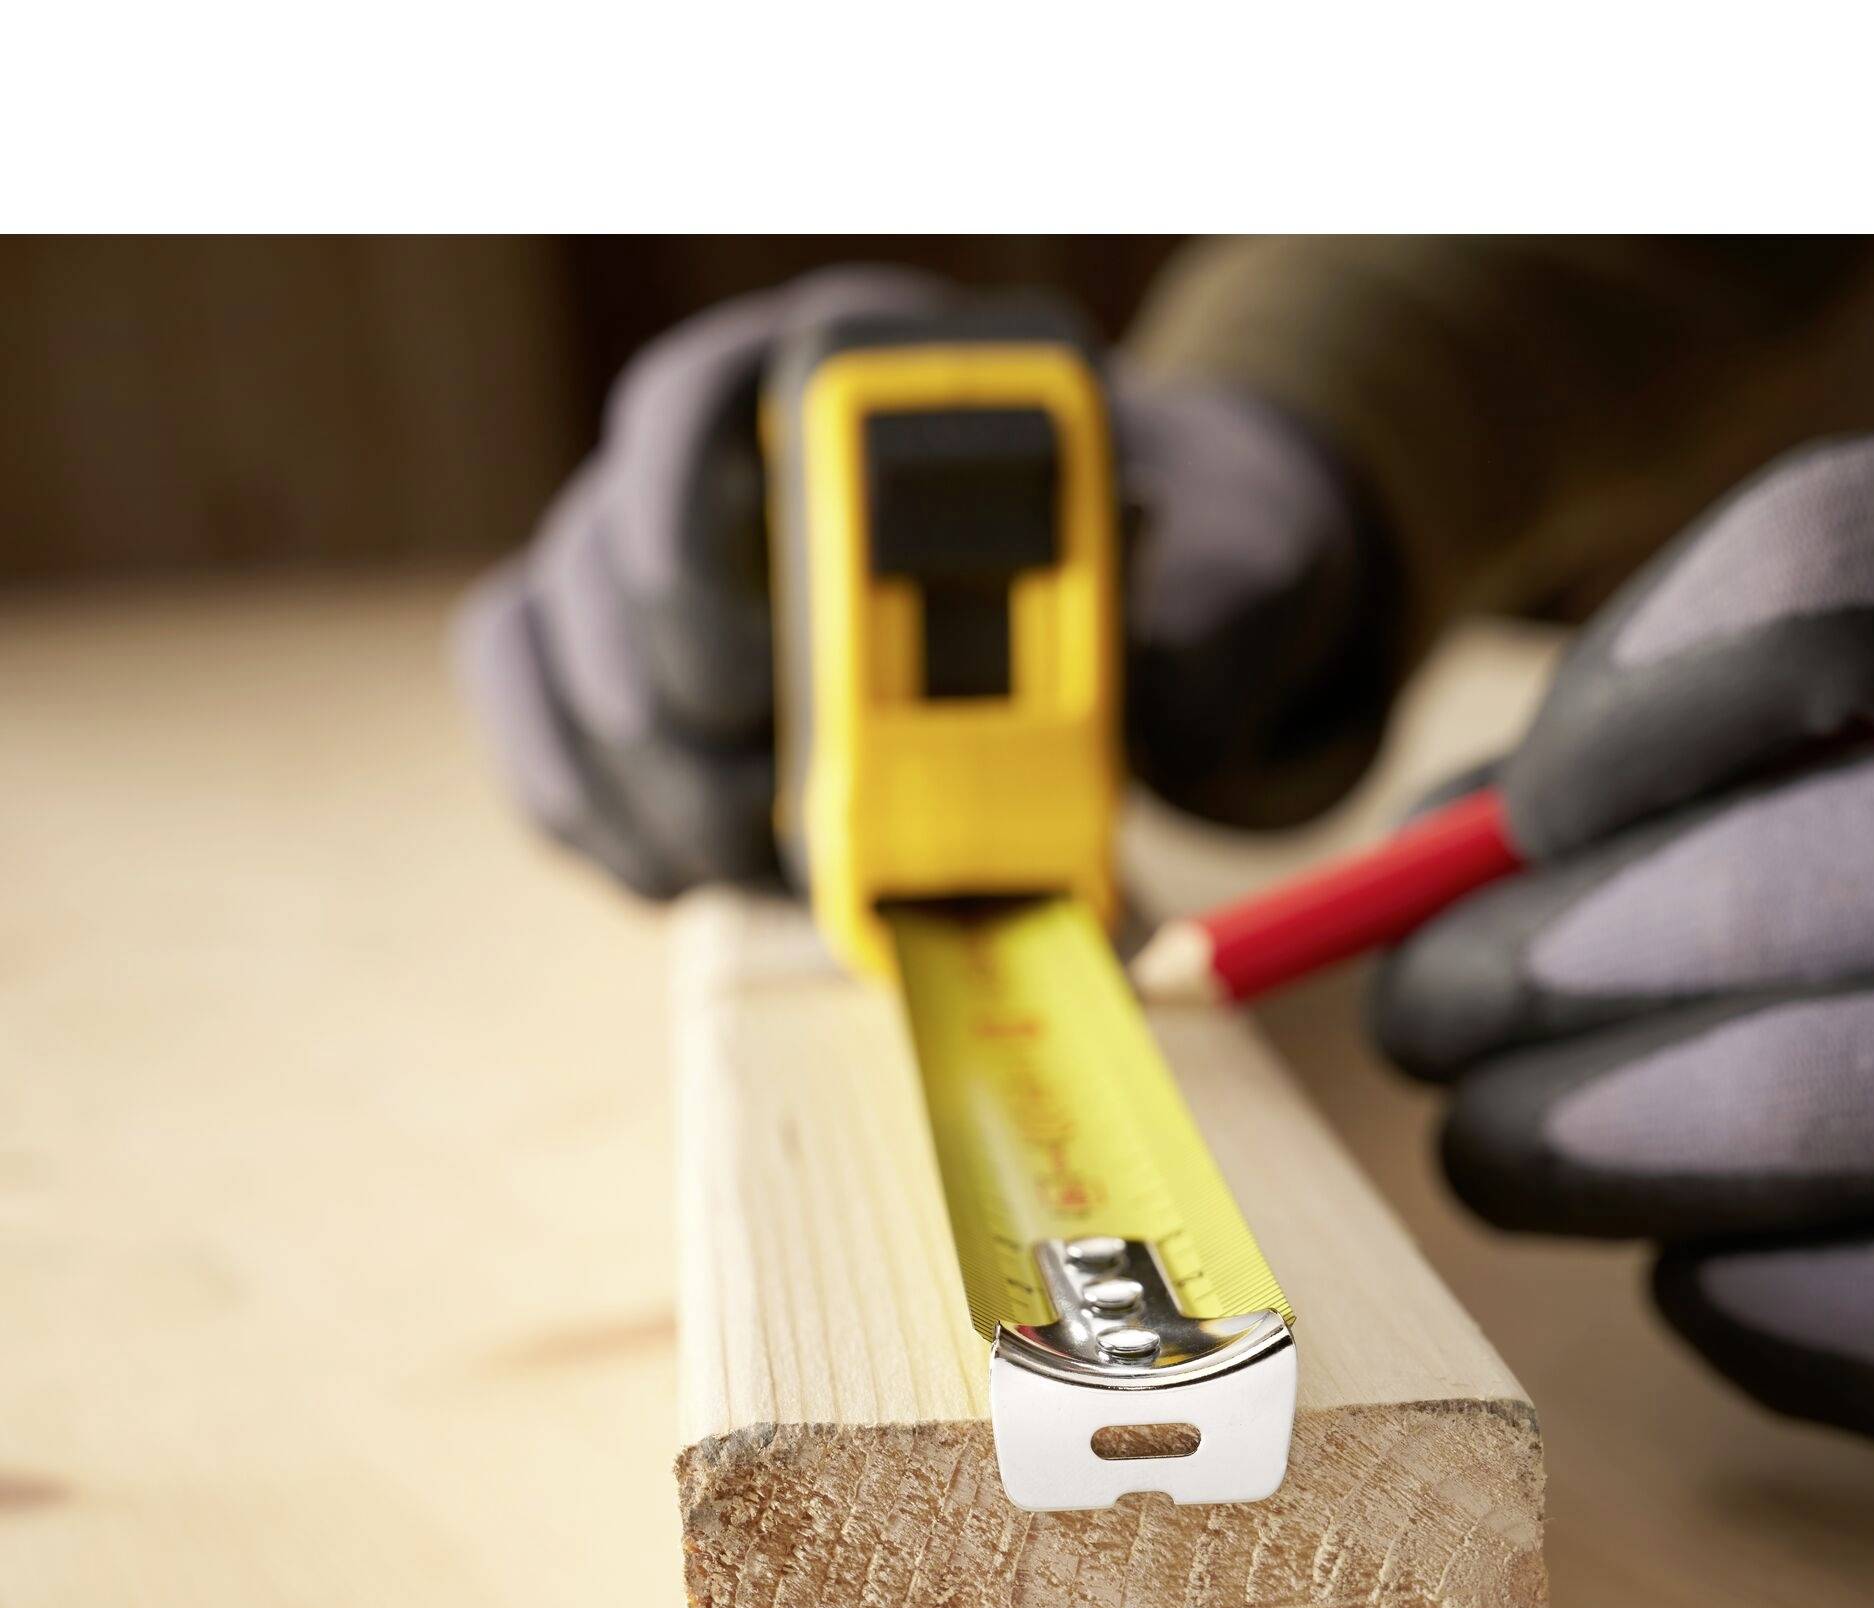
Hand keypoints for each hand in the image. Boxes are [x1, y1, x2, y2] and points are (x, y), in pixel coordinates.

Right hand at [457, 269, 1377, 896]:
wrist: (1142, 605)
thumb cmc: (1175, 563)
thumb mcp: (1235, 567)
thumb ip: (1207, 611)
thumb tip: (1145, 685)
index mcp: (854, 378)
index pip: (690, 404)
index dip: (686, 537)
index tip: (763, 679)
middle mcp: (727, 459)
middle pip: (601, 560)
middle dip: (673, 715)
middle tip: (775, 811)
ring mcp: (661, 567)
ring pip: (556, 659)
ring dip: (644, 790)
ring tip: (762, 863)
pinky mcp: (636, 674)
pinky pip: (549, 740)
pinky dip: (607, 827)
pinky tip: (698, 874)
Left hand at [1372, 425, 1873, 1451]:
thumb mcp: (1861, 736)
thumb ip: (1669, 739)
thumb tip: (1421, 854)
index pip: (1831, 566)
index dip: (1629, 693)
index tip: (1519, 810)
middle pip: (1767, 887)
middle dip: (1525, 968)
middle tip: (1416, 1016)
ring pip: (1814, 1106)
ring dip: (1579, 1142)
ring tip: (1490, 1143)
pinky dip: (1750, 1304)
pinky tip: (1694, 1268)